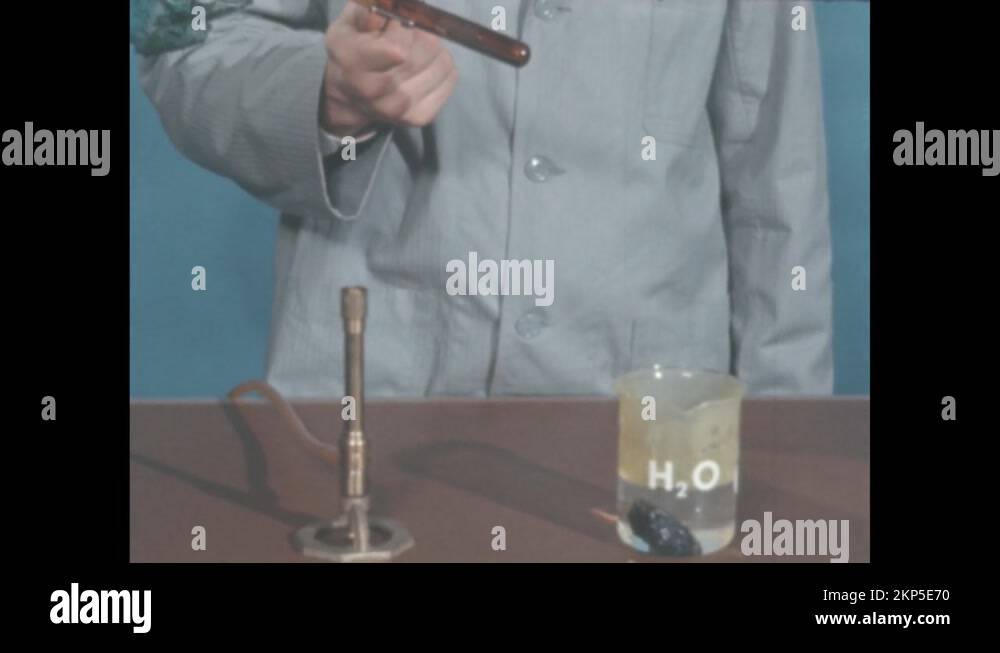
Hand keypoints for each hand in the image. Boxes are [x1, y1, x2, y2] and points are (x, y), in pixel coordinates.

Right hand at [320, 2, 458, 135]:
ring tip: (416, 47)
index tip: (395, 23)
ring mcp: (398, 109)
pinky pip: (450, 77)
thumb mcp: (349, 22)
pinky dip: (443, 64)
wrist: (350, 96)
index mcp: (353, 63)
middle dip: (421, 32)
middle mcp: (375, 92)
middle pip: (424, 50)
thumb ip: (368, 7)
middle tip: (408, 32)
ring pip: (441, 62)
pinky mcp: (418, 118)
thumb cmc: (352, 50)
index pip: (397, 47)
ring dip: (435, 46)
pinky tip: (425, 64)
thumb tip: (391, 3)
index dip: (402, 27)